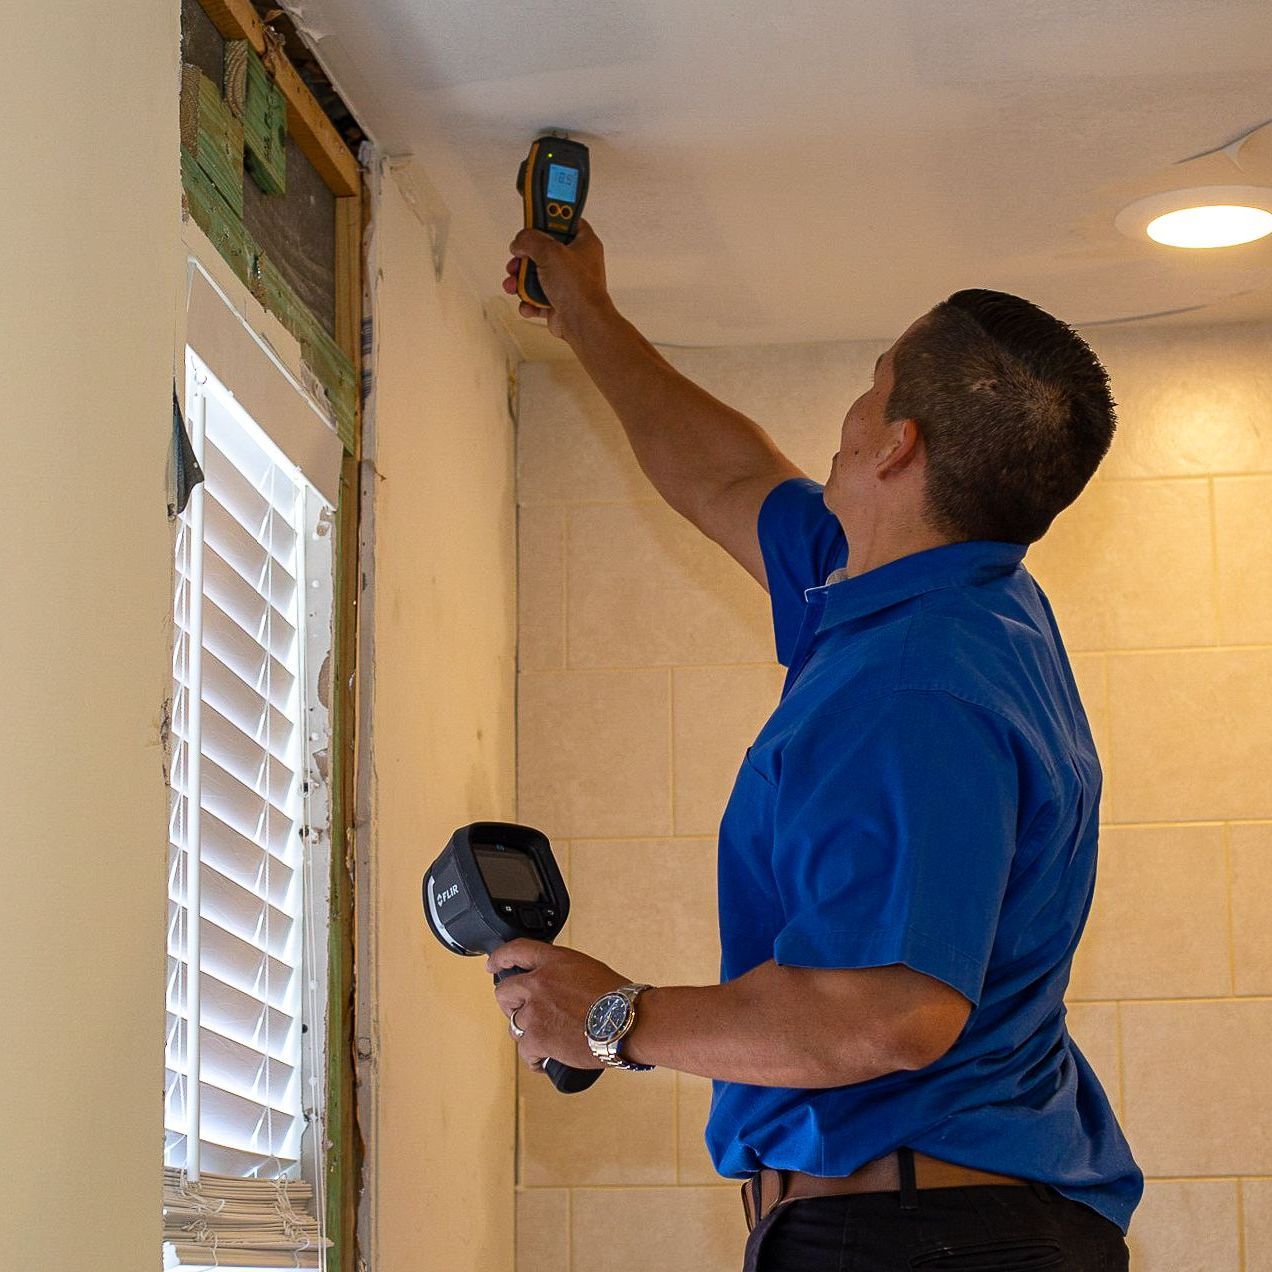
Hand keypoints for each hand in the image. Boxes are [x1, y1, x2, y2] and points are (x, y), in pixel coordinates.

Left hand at [487, 939, 627, 1072]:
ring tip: (545, 1040)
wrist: (628, 1020)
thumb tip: (558, 988)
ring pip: (514, 1024)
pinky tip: (545, 1060)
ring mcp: (536, 1011)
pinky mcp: (537, 1038)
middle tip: (522, 1013)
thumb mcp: (588, 970)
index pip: (516, 950)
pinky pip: (525, 1051)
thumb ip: (565, 975)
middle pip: (504, 991)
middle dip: (510, 1003)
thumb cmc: (619, 998)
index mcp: (554, 961)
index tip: (492, 965)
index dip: (499, 958)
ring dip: (527, 1033)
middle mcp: (539, 982)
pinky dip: (535, 1058)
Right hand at [501, 219, 610, 342]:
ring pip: (537, 275)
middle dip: (525, 257)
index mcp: (584, 243)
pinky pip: (537, 298)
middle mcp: (577, 262)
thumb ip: (530, 240)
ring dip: (520, 281)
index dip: (549, 218)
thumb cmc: (578, 289)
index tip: (534, 217)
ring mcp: (567, 283)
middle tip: (517, 259)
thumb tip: (520, 242)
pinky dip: (528, 301)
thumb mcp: (550, 252)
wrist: (583, 324)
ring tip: (513, 284)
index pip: (566, 221)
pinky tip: (527, 303)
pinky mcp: (558, 302)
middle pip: (544, 250)